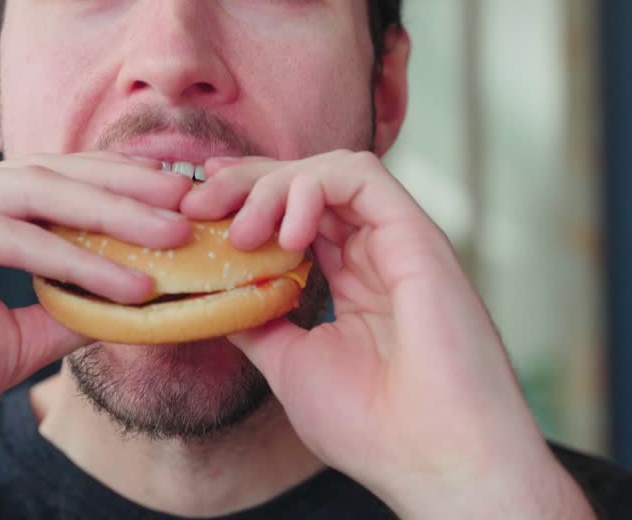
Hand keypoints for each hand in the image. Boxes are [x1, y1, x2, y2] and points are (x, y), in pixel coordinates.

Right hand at [0, 152, 193, 462]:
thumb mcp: (13, 343)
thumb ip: (66, 314)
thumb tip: (136, 306)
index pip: (55, 189)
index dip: (119, 190)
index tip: (179, 201)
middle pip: (55, 177)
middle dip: (129, 185)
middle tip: (194, 197)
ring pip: (38, 192)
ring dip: (115, 212)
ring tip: (176, 233)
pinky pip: (9, 234)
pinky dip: (71, 256)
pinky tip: (124, 278)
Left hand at [181, 151, 592, 518]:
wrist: (434, 460)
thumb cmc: (374, 428)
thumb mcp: (290, 364)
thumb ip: (257, 322)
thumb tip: (211, 296)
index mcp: (352, 281)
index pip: (295, 214)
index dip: (245, 199)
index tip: (197, 206)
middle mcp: (376, 253)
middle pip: (306, 183)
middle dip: (245, 182)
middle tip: (197, 202)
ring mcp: (396, 241)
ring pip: (328, 170)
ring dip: (272, 184)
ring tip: (241, 230)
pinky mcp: (415, 233)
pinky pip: (360, 175)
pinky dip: (311, 186)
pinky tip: (284, 232)